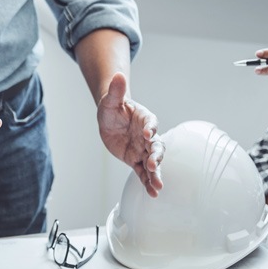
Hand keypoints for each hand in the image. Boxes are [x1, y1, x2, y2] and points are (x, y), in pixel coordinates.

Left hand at [97, 72, 163, 196]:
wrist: (110, 119)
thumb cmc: (112, 108)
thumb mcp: (110, 100)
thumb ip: (116, 91)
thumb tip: (118, 75)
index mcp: (144, 119)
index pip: (151, 123)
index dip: (151, 128)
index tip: (148, 134)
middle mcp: (148, 135)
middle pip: (157, 146)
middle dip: (156, 155)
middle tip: (154, 163)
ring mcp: (143, 149)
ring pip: (153, 162)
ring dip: (156, 174)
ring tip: (158, 186)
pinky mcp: (136, 160)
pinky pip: (143, 172)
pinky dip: (148, 182)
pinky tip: (153, 193)